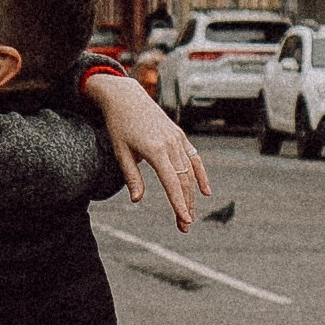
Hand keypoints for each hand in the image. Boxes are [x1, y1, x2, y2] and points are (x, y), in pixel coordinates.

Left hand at [86, 74, 208, 231]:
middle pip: (184, 180)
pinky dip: (200, 174)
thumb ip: (132, 177)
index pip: (171, 182)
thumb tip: (137, 200)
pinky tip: (205, 191)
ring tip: (189, 216)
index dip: (179, 203)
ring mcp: (177, 139)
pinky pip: (194, 158)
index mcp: (155, 150)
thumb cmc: (119, 125)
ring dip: (191, 195)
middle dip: (186, 205)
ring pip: (190, 172)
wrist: (126, 97)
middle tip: (185, 227)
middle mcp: (171, 144)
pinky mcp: (179, 135)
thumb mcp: (120, 152)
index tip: (185, 219)